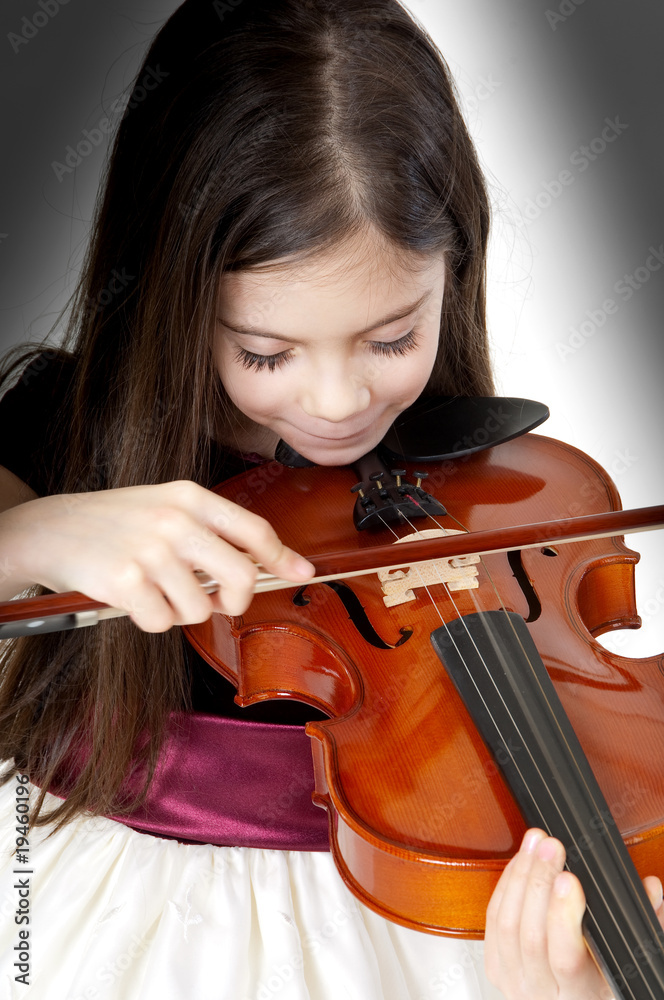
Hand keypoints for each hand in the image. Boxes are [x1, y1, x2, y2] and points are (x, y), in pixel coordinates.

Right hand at [2, 480, 314, 630]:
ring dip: (181, 611)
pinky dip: (152, 620)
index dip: (282, 556)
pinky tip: (134, 599)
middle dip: (235, 600)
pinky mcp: (126, 581)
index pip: (253, 529)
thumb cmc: (118, 522)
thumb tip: (272, 562)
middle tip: (219, 602)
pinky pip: (162, 622)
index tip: (301, 572)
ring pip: (199, 609)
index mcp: (191, 498)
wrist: (54, 529)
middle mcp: (176, 521)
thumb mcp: (168, 507)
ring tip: (156, 590)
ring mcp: (151, 551)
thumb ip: (216, 531)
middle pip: (240, 576)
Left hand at [484, 828, 663, 999]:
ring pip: (507, 923)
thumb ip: (645, 927)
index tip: (570, 879)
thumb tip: (651, 888)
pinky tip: (520, 861)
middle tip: (551, 846)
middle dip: (539, 882)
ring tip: (536, 843)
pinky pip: (493, 920)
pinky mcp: (496, 965)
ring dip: (520, 876)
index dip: (563, 916)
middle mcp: (540, 993)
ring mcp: (513, 980)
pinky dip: (505, 885)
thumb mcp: (627, 965)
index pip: (565, 958)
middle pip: (531, 935)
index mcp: (579, 995)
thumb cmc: (600, 985)